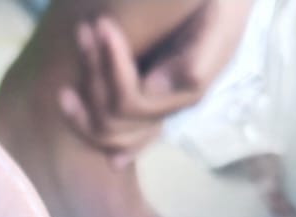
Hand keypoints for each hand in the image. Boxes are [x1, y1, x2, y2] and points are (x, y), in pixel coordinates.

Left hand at [59, 2, 251, 168]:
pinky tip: (69, 98)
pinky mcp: (141, 96)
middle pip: (112, 119)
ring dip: (86, 85)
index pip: (131, 102)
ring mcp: (152, 106)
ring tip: (81, 40)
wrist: (226, 3)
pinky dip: (86, 117)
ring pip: (106, 125)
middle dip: (93, 74)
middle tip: (86, 29)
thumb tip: (154, 89)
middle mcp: (165, 108)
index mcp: (183, 93)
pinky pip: (113, 126)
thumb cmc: (224, 7)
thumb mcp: (220, 24)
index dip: (110, 67)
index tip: (102, 25)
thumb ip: (195, 60)